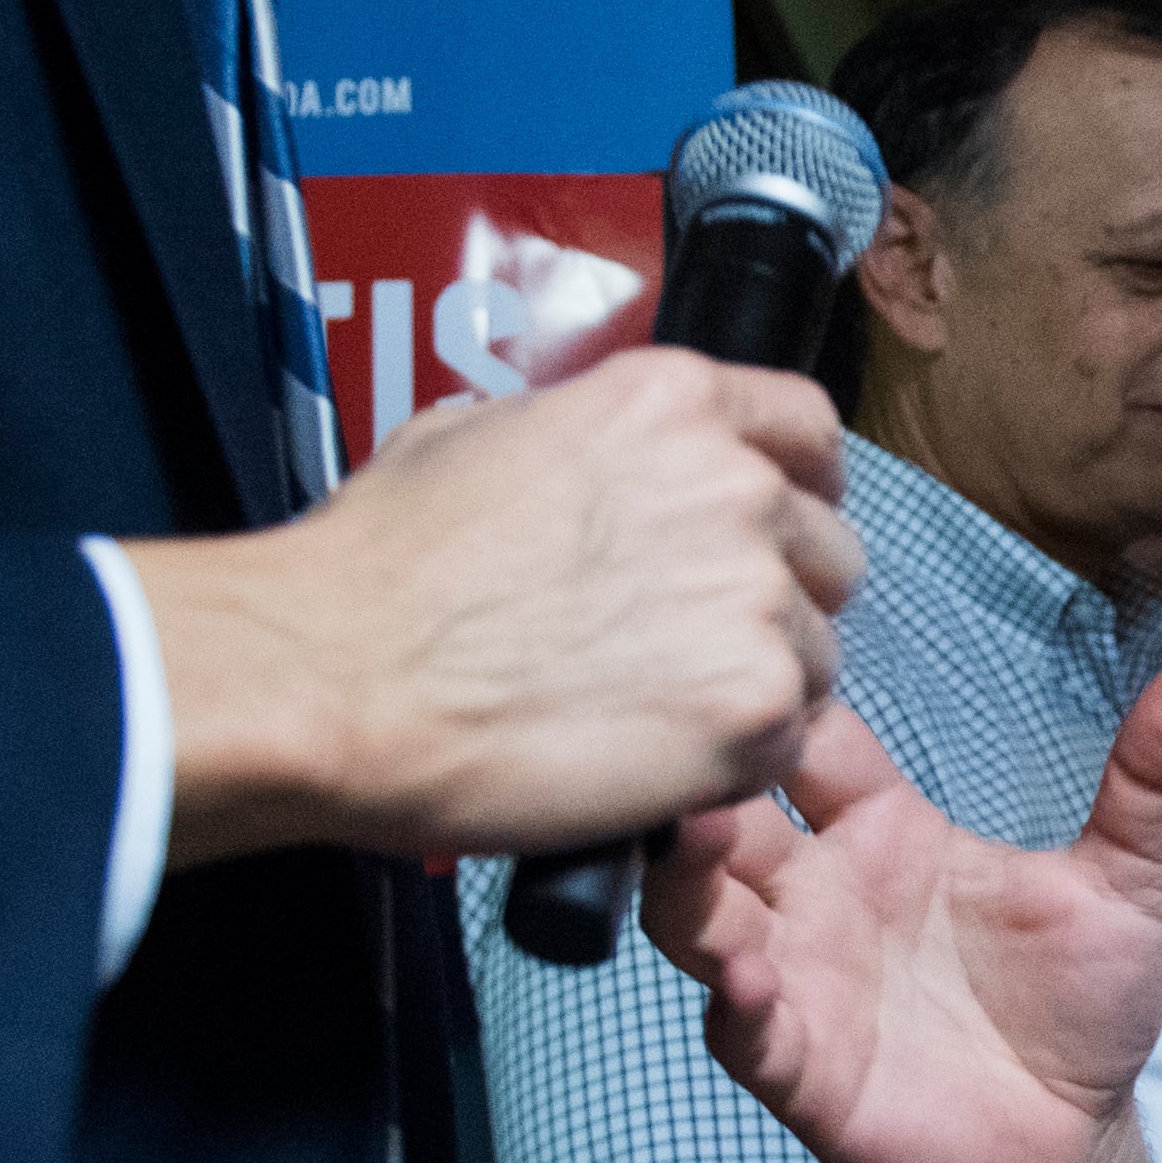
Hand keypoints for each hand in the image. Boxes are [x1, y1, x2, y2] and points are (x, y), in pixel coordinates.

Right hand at [134, 348, 864, 863]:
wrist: (335, 677)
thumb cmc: (379, 569)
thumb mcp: (476, 434)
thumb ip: (583, 441)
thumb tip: (603, 466)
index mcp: (675, 403)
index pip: (808, 431)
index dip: (794, 488)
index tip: (770, 531)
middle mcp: (736, 486)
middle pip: (826, 549)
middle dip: (774, 597)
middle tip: (688, 646)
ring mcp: (754, 595)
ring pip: (816, 652)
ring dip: (755, 683)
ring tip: (649, 710)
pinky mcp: (756, 704)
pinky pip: (790, 736)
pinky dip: (734, 759)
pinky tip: (652, 757)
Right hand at [649, 677, 1161, 1162]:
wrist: (1075, 1143)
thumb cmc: (1078, 1004)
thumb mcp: (1126, 887)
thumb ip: (1152, 785)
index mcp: (881, 831)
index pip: (810, 740)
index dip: (787, 690)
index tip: (766, 631)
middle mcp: (820, 896)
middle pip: (724, 818)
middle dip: (701, 776)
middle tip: (695, 723)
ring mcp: (801, 982)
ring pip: (701, 917)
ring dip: (682, 880)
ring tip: (687, 835)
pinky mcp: (806, 1073)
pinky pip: (746, 1033)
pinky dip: (737, 1004)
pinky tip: (747, 978)